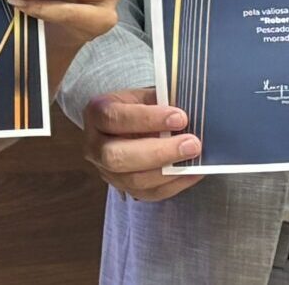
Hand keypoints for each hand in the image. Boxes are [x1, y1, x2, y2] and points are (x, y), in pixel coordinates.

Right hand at [81, 87, 201, 200]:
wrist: (125, 125)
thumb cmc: (137, 107)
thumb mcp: (144, 95)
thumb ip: (162, 102)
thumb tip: (190, 112)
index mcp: (96, 114)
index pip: (115, 118)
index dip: (148, 119)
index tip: (180, 117)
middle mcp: (94, 146)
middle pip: (117, 157)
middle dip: (158, 152)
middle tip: (191, 144)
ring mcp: (106, 171)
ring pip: (133, 180)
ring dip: (168, 171)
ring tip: (194, 157)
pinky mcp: (123, 188)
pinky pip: (149, 193)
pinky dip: (174, 184)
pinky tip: (193, 172)